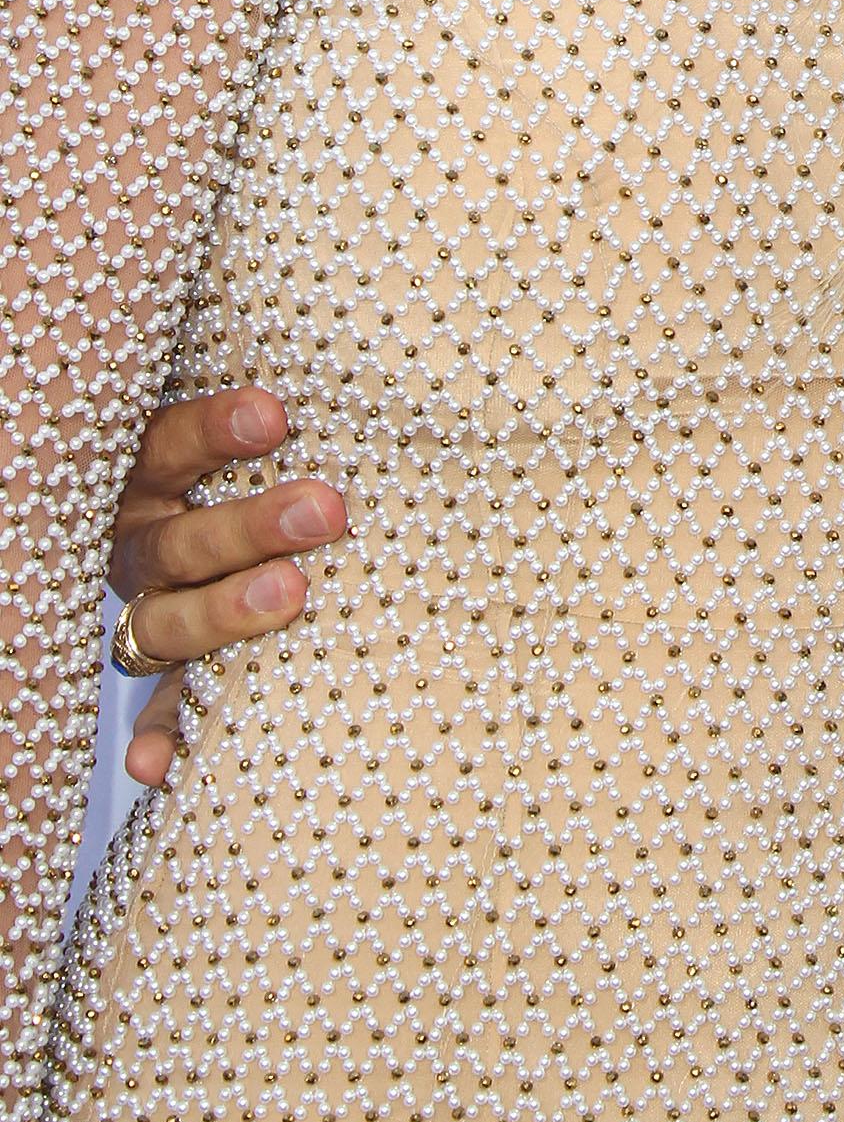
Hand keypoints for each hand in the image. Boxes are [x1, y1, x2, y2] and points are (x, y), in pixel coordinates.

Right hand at [108, 387, 345, 785]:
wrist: (235, 529)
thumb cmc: (277, 466)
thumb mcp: (273, 436)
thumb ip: (298, 419)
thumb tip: (418, 356)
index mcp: (157, 474)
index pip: (169, 444)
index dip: (212, 431)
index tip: (276, 416)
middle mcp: (147, 544)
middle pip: (179, 540)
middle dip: (250, 526)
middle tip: (326, 510)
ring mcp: (153, 610)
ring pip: (164, 623)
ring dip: (223, 616)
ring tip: (290, 598)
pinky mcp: (168, 675)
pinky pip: (161, 709)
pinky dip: (162, 736)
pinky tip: (159, 764)